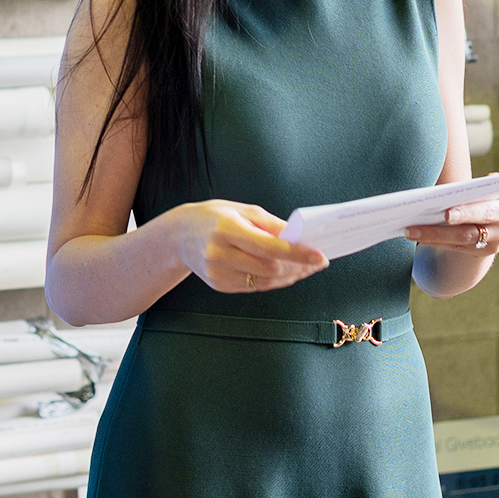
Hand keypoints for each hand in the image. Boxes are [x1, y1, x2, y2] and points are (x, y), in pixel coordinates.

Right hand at [167, 199, 327, 292]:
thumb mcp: (242, 210)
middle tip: (317, 261)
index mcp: (226, 230)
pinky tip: (286, 272)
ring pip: (265, 283)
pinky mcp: (219, 285)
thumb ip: (271, 224)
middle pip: (269, 269)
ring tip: (306, 268)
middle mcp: (219, 254)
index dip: (297, 254)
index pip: (269, 247)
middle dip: (298, 267)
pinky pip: (254, 287)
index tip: (319, 256)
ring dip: (290, 276)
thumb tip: (300, 237)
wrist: (179, 235)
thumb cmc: (213, 217)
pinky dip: (274, 281)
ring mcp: (218, 274)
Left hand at [405, 190, 498, 254]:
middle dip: (446, 228)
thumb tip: (432, 195)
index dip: (466, 212)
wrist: (494, 213)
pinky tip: (419, 236)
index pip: (485, 205)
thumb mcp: (480, 186)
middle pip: (472, 226)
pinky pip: (459, 247)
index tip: (446, 214)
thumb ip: (469, 188)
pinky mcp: (489, 249)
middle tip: (418, 228)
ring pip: (464, 238)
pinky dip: (438, 240)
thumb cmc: (479, 191)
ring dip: (434, 235)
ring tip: (410, 231)